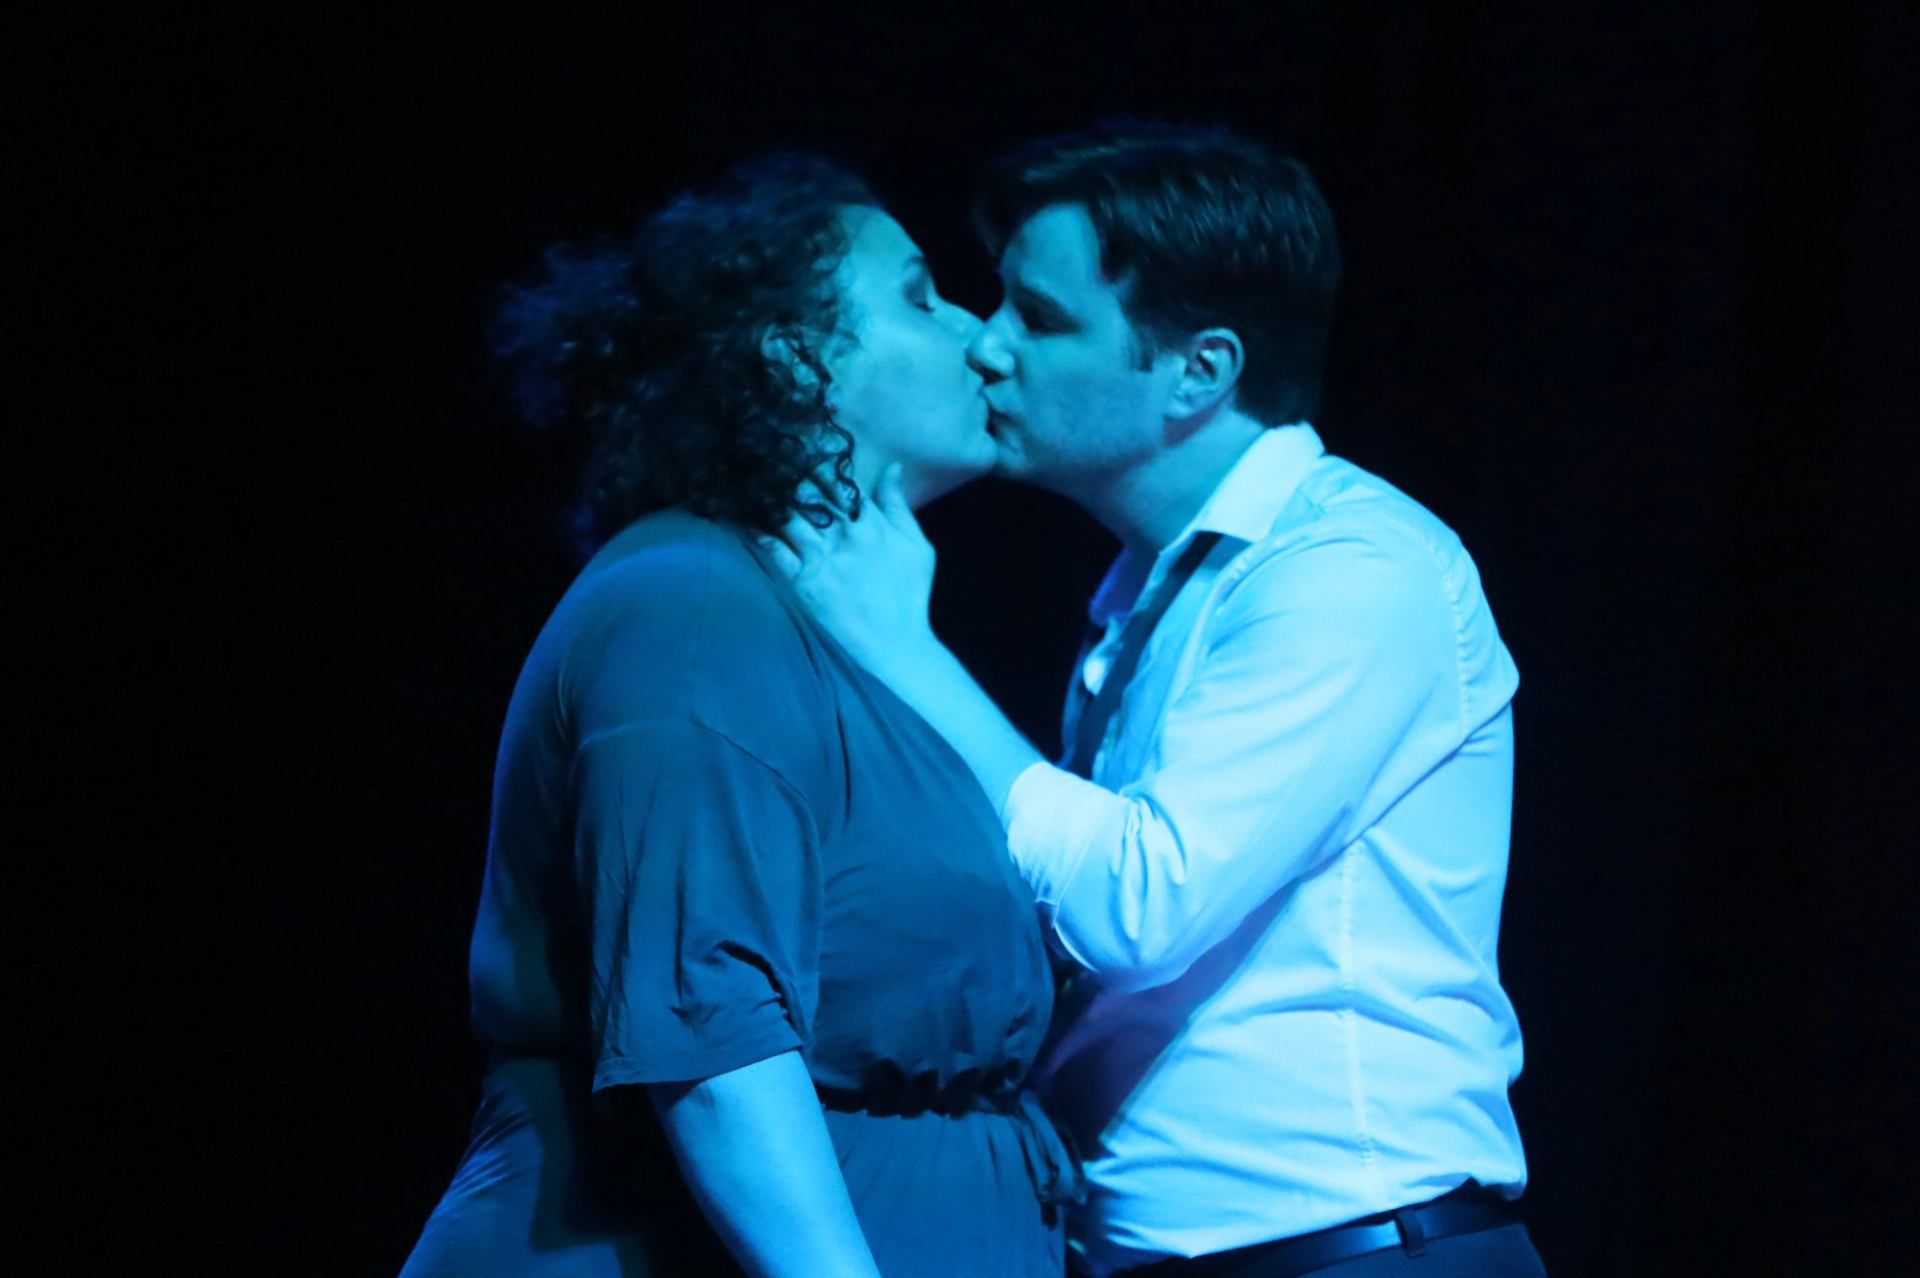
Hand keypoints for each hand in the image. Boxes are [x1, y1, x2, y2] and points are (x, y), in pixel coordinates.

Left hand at [764, 464, 938, 672]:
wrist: (896, 644)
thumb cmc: (910, 594)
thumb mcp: (917, 546)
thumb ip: (899, 506)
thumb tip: (892, 467)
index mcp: (873, 524)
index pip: (843, 481)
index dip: (822, 460)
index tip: (806, 444)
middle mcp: (846, 536)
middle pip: (811, 492)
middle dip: (791, 472)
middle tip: (772, 455)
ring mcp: (823, 559)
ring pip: (790, 516)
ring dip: (773, 497)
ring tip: (756, 480)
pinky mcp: (805, 582)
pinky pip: (777, 553)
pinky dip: (761, 535)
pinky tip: (748, 521)